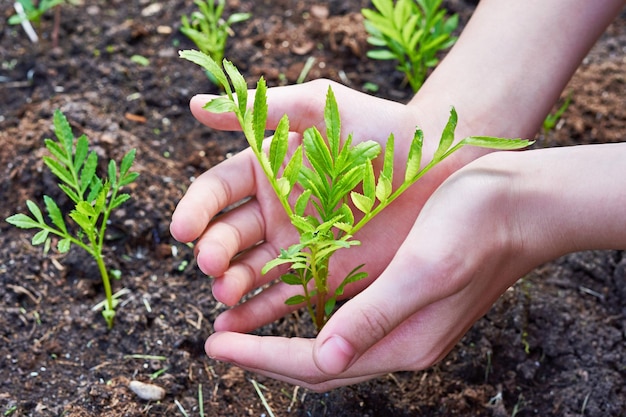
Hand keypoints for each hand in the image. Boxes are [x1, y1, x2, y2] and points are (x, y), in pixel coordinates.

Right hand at [170, 80, 475, 310]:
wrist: (436, 162)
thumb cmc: (379, 126)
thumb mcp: (319, 106)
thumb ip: (261, 110)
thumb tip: (195, 107)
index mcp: (266, 170)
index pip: (217, 191)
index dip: (197, 209)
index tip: (182, 227)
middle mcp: (274, 211)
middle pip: (229, 235)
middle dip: (215, 251)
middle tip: (211, 263)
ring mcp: (297, 246)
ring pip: (251, 270)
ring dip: (232, 284)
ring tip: (224, 295)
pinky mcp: (323, 275)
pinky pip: (285, 296)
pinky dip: (259, 312)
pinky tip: (237, 324)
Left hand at [201, 143, 625, 390]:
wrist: (521, 205)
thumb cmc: (473, 226)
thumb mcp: (421, 269)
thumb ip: (375, 316)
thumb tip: (324, 357)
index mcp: (401, 341)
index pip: (316, 364)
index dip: (262, 357)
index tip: (213, 347)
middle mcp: (399, 340)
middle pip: (318, 362)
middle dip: (263, 355)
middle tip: (216, 342)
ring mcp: (402, 320)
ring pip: (328, 343)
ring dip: (281, 337)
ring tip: (238, 325)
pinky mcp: (403, 297)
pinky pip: (345, 319)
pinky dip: (309, 315)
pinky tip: (288, 299)